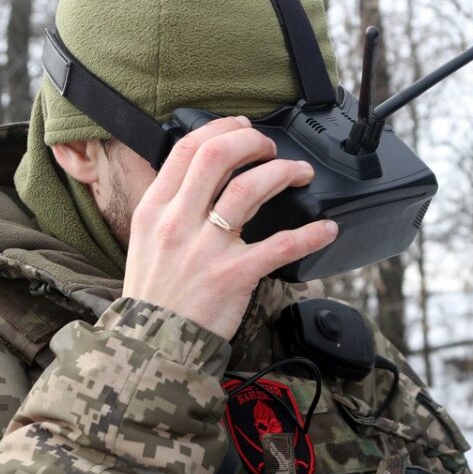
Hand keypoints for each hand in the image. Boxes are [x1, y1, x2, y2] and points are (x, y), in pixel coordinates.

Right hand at [123, 116, 337, 339]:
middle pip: (219, 156)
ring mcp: (206, 249)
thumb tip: (199, 179)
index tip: (242, 128)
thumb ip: (170, 208)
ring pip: (250, 189)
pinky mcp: (234, 276)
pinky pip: (281, 246)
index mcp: (155, 209)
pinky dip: (310, 234)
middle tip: (272, 149)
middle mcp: (178, 222)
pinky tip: (327, 229)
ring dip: (283, 173)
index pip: (187, 149)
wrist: (154, 346)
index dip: (221, 129)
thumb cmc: (156, 296)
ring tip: (300, 174)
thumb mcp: (146, 241)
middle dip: (254, 143)